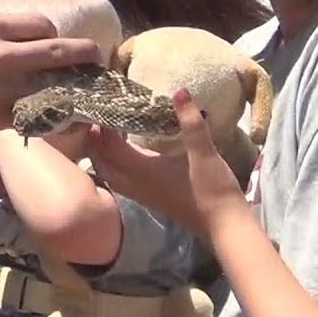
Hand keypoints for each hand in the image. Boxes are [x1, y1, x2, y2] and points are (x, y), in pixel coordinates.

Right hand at [0, 12, 99, 143]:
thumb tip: (16, 33)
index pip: (42, 24)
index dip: (53, 34)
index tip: (53, 44)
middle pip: (59, 50)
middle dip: (85, 54)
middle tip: (97, 59)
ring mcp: (1, 87)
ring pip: (55, 85)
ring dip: (77, 88)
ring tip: (90, 90)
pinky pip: (38, 115)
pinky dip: (56, 116)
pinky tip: (67, 118)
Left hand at [88, 89, 246, 236]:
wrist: (223, 225)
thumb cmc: (212, 190)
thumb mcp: (204, 152)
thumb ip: (190, 122)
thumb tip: (180, 91)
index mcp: (141, 171)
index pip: (109, 146)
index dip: (101, 127)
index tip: (100, 105)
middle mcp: (133, 184)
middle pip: (100, 161)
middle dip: (94, 141)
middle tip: (96, 117)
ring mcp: (140, 194)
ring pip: (108, 173)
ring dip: (101, 154)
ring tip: (103, 133)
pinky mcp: (148, 198)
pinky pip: (119, 180)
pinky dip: (113, 165)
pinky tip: (123, 154)